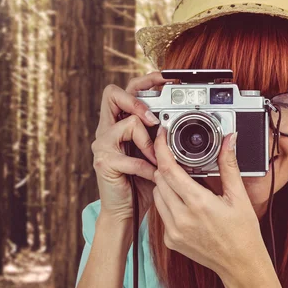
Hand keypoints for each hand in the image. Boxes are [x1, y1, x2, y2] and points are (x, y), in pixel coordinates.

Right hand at [91, 72, 172, 224]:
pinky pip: (132, 157)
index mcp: (118, 123)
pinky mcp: (104, 162)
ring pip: (128, 123)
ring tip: (157, 159)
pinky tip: (153, 176)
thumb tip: (185, 121)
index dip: (143, 80)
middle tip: (154, 118)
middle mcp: (106, 129)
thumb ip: (161, 136)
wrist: (124, 211)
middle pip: (111, 94)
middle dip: (137, 100)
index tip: (165, 77)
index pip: (125, 90)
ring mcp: (102, 145)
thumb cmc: (142, 182)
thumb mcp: (154, 153)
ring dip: (148, 142)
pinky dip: (147, 167)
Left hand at [152, 127, 265, 279]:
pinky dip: (168, 202)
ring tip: (184, 182)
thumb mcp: (238, 196)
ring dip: (165, 184)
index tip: (162, 138)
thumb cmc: (243, 233)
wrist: (241, 265)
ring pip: (157, 196)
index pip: (169, 170)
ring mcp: (174, 232)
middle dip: (166, 166)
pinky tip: (184, 203)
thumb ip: (229, 165)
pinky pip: (161, 213)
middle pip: (159, 180)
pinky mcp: (170, 241)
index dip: (162, 150)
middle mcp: (182, 219)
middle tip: (179, 160)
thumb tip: (229, 141)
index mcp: (198, 204)